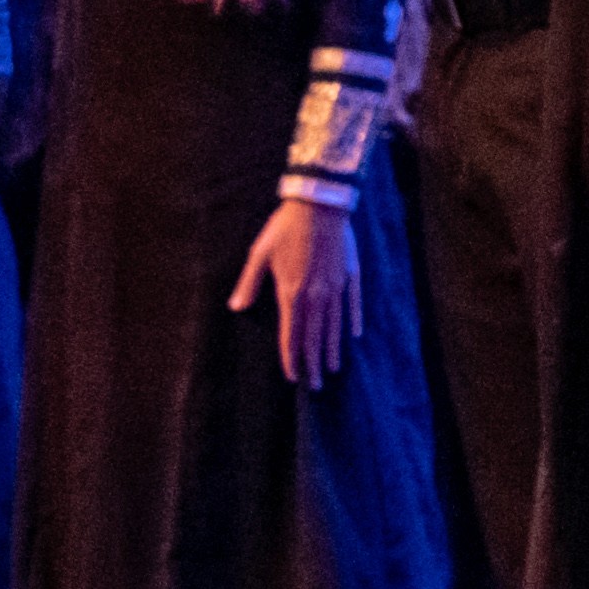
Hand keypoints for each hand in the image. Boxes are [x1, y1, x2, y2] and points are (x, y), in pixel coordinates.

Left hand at [227, 194, 361, 387]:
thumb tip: (235, 307)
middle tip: (316, 385)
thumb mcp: (260, 253)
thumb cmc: (285, 227)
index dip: (291, 358)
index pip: (292, 335)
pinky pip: (353, 305)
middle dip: (313, 363)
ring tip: (333, 368)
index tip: (293, 377)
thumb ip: (249, 283)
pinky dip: (352, 322)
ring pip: (334, 326)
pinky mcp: (350, 275)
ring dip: (332, 349)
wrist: (319, 203)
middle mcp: (316, 295)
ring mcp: (336, 286)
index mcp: (292, 292)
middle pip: (315, 337)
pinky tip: (353, 335)